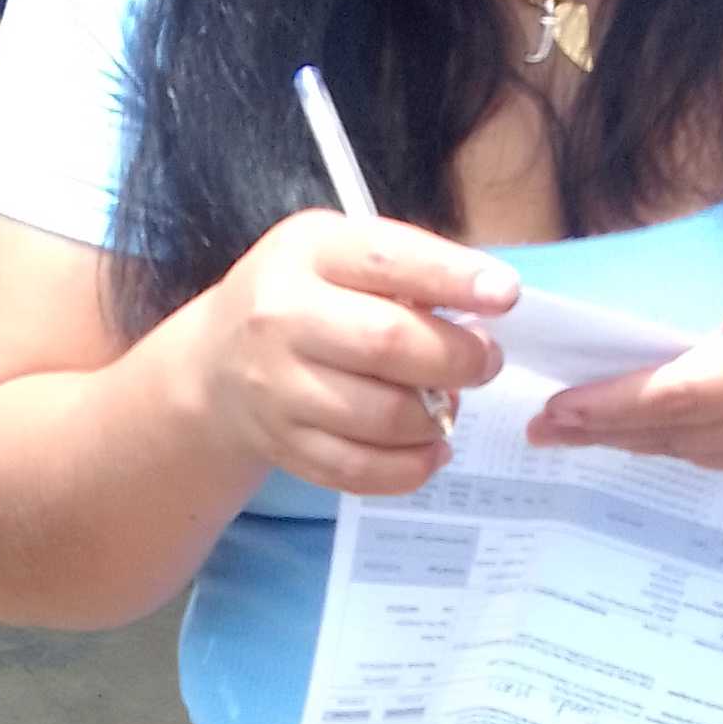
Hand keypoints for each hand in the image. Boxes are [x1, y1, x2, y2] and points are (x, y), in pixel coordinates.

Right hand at [190, 211, 517, 497]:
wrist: (217, 363)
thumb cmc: (304, 296)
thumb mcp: (340, 254)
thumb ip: (406, 269)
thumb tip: (489, 303)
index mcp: (307, 252)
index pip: (388, 259)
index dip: (454, 279)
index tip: (505, 296)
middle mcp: (281, 317)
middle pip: (388, 344)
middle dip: (457, 359)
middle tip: (485, 362)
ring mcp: (277, 389)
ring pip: (381, 417)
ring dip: (436, 418)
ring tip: (447, 405)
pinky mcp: (284, 446)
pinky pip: (360, 471)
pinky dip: (411, 468)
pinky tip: (431, 449)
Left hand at [530, 277, 722, 481]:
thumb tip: (716, 343)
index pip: (668, 396)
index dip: (603, 408)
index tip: (549, 411)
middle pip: (669, 436)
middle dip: (601, 432)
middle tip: (541, 430)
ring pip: (698, 452)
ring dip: (640, 442)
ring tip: (588, 431)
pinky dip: (689, 445)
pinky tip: (668, 434)